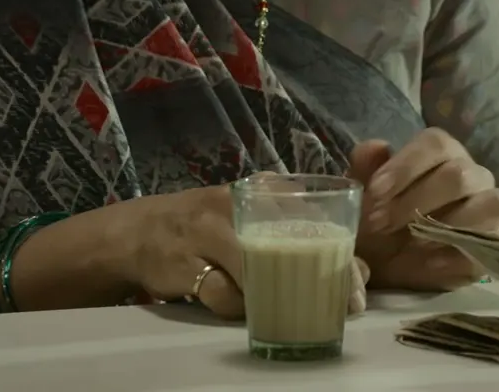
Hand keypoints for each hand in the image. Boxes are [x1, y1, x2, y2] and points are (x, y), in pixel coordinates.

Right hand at [112, 184, 369, 319]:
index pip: (313, 217)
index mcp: (260, 190)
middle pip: (293, 248)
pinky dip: (237, 308)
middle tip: (342, 308)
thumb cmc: (208, 226)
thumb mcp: (251, 213)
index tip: (359, 283)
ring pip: (258, 276)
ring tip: (281, 308)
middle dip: (322, 281)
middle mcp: (237, 204)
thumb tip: (357, 269)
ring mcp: (209, 233)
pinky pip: (225, 296)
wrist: (138, 232)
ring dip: (274, 299)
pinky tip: (236, 305)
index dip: (342, 253)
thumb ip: (295, 230)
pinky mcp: (186, 264)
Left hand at [348, 129, 498, 290]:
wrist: (388, 264)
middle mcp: (472, 174)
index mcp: (442, 153)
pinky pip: (489, 243)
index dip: (406, 165)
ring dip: (446, 224)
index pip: (436, 143)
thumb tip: (374, 147)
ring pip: (491, 204)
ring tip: (411, 242)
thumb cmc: (381, 219)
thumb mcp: (364, 195)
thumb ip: (366, 168)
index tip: (375, 191)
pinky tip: (427, 262)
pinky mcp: (493, 244)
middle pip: (459, 174)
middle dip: (416, 200)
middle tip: (381, 224)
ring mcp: (489, 208)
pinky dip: (458, 253)